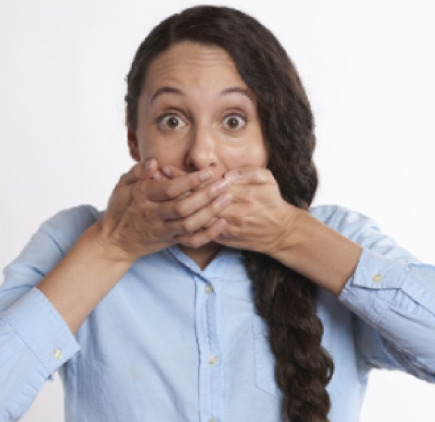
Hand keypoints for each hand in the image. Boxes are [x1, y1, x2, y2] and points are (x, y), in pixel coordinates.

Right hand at [94, 159, 233, 261]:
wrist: (115, 241)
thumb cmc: (120, 208)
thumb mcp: (122, 185)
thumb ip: (137, 171)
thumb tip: (154, 163)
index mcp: (143, 196)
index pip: (169, 189)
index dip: (190, 180)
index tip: (208, 171)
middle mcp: (154, 214)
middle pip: (183, 207)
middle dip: (207, 195)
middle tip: (224, 183)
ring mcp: (163, 230)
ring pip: (190, 224)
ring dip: (211, 212)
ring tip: (227, 198)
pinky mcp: (170, 241)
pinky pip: (192, 241)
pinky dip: (208, 234)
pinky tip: (222, 222)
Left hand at [160, 166, 300, 255]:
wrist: (280, 232)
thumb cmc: (273, 202)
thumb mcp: (266, 179)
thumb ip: (247, 172)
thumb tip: (226, 173)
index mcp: (238, 193)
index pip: (204, 183)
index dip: (183, 177)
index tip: (166, 169)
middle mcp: (229, 211)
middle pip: (195, 200)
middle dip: (173, 190)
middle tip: (153, 182)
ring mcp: (224, 227)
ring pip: (194, 216)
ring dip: (175, 207)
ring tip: (156, 198)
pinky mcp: (223, 238)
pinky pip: (200, 233)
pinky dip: (184, 225)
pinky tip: (170, 218)